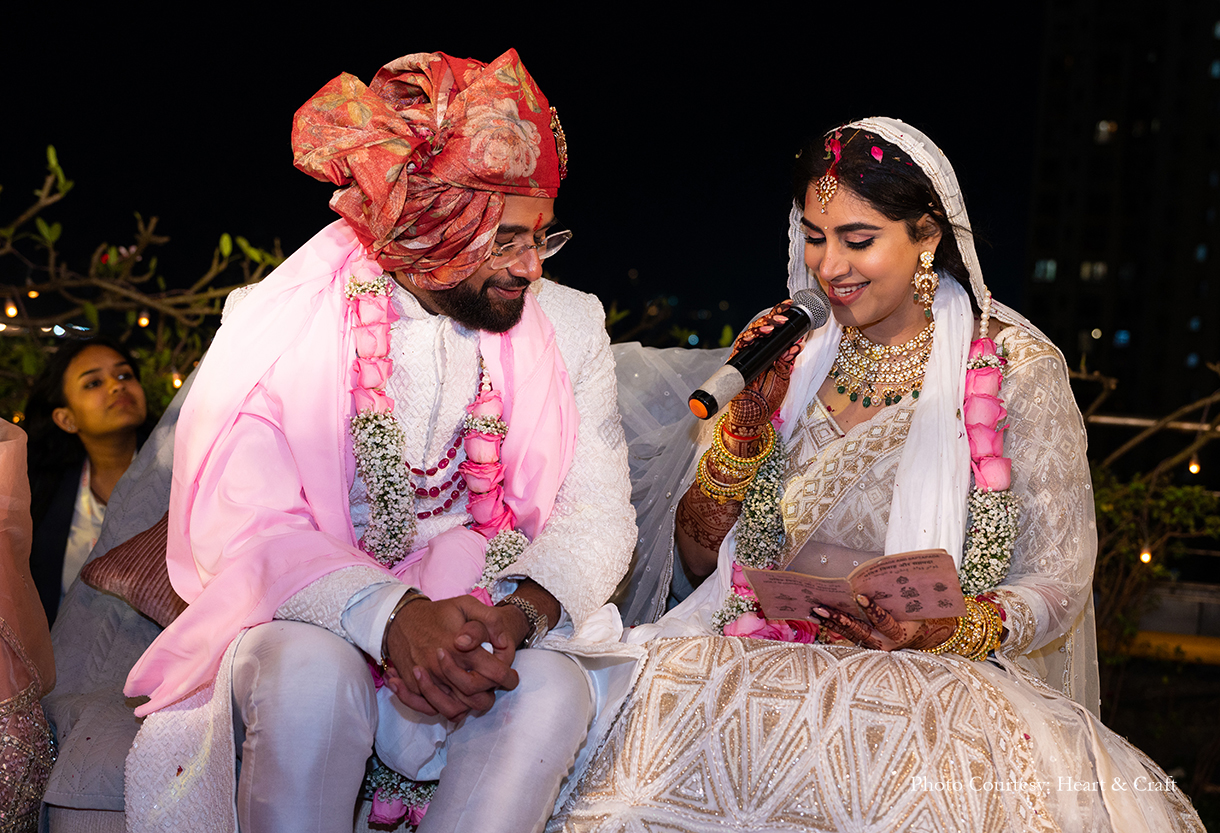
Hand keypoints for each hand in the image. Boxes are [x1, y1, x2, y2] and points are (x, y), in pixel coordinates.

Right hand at [385, 595, 520, 720]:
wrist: (400, 618)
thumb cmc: (437, 612)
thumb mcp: (466, 604)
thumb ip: (489, 619)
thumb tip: (502, 642)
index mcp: (459, 649)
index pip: (492, 673)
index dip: (508, 678)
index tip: (512, 677)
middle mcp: (443, 668)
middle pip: (476, 698)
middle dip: (491, 695)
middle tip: (496, 687)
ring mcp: (427, 680)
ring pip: (455, 709)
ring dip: (470, 706)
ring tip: (478, 694)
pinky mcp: (414, 686)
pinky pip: (432, 709)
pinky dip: (446, 710)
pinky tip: (457, 700)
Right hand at [726, 301, 804, 430]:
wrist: (754, 417)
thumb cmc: (767, 398)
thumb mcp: (783, 376)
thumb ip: (787, 359)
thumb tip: (797, 343)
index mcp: (768, 351)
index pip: (773, 329)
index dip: (779, 315)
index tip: (790, 306)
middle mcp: (756, 351)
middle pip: (761, 327)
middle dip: (772, 318)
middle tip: (784, 317)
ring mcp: (746, 356)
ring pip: (750, 333)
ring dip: (762, 327)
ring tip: (774, 326)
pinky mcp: (736, 363)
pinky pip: (740, 346)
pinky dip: (748, 339)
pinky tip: (756, 336)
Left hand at [813, 595, 955, 651]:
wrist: (914, 635)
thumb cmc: (913, 615)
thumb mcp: (911, 607)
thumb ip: (897, 597)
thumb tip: (879, 575)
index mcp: (899, 633)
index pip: (884, 621)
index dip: (873, 609)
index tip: (860, 596)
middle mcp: (883, 643)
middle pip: (859, 630)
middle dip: (840, 618)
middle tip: (823, 608)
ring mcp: (871, 645)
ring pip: (848, 633)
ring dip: (830, 621)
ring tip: (815, 611)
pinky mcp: (863, 644)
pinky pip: (845, 634)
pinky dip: (831, 625)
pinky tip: (817, 617)